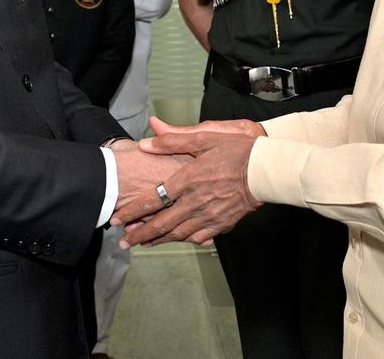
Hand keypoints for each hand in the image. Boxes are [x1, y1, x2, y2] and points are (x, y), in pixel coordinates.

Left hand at [112, 117, 265, 247]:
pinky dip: (184, 239)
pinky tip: (178, 239)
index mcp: (188, 180)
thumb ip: (173, 141)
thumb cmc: (238, 151)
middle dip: (139, 234)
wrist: (266, 170)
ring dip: (158, 239)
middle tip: (123, 242)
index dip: (132, 211)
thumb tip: (146, 143)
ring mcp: (209, 216)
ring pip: (177, 233)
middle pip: (161, 224)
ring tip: (143, 243)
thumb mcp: (205, 138)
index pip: (152, 200)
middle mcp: (195, 202)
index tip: (117, 219)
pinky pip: (198, 236)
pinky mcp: (222, 223)